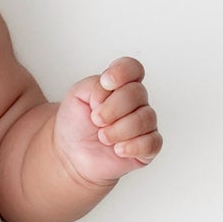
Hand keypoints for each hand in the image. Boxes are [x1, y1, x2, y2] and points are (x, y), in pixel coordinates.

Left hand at [52, 56, 161, 187]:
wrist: (71, 152)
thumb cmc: (76, 123)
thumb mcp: (76, 96)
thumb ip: (94, 85)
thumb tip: (110, 90)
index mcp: (120, 86)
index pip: (133, 69)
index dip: (122, 72)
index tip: (106, 82)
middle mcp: (136, 103)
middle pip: (137, 93)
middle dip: (113, 108)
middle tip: (96, 119)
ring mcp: (143, 124)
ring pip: (145, 118)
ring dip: (119, 130)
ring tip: (103, 137)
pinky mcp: (147, 147)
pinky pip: (152, 143)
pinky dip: (132, 146)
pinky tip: (118, 149)